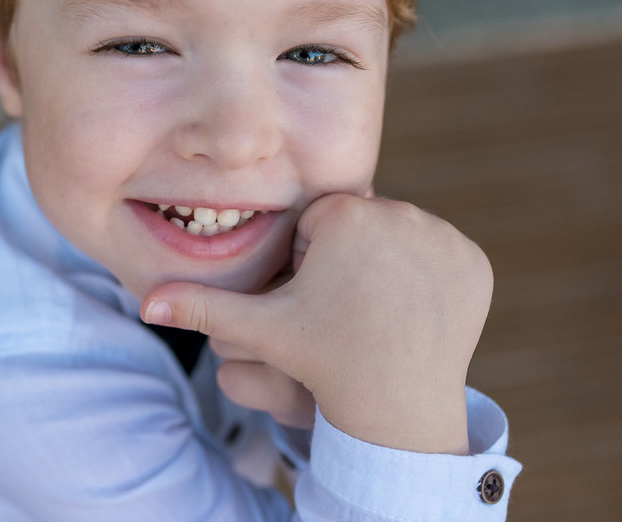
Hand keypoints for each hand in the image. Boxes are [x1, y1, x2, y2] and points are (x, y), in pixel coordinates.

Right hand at [142, 194, 492, 454]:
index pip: (319, 221)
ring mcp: (443, 237)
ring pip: (400, 236)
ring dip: (387, 263)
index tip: (317, 297)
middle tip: (346, 308)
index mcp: (344, 215)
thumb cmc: (322, 360)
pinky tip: (411, 309)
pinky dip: (428, 276)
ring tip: (376, 309)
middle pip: (361, 224)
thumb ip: (203, 307)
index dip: (309, 259)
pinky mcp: (474, 262)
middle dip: (349, 257)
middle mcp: (400, 214)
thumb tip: (147, 302)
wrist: (396, 407)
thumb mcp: (260, 329)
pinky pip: (441, 255)